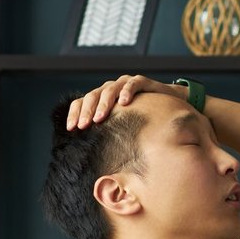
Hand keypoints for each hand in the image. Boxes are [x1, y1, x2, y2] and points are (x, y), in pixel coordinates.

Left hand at [66, 75, 181, 129]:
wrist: (167, 102)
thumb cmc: (141, 118)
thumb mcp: (121, 127)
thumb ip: (109, 134)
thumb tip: (91, 156)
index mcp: (100, 99)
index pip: (81, 102)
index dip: (74, 114)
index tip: (71, 129)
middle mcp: (110, 89)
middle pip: (92, 96)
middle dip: (86, 111)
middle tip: (83, 126)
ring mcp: (124, 83)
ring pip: (109, 90)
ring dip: (103, 104)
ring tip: (100, 118)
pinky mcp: (141, 81)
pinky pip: (132, 84)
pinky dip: (126, 92)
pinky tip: (124, 102)